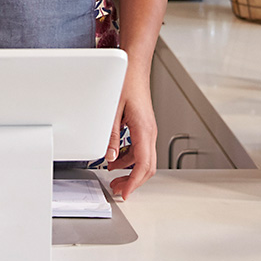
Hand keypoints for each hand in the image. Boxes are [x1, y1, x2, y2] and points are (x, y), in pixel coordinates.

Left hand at [104, 72, 156, 200]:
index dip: (134, 183)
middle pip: (147, 166)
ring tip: (114, 177)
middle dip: (133, 181)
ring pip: (144, 159)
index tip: (126, 193)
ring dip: (130, 170)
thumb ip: (111, 136)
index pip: (143, 165)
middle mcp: (150, 132)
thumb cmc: (127, 82)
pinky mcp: (144, 126)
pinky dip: (129, 158)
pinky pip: (140, 149)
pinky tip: (116, 159)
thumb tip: (109, 157)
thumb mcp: (113, 110)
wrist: (135, 66)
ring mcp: (148, 130)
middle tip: (118, 189)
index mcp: (144, 130)